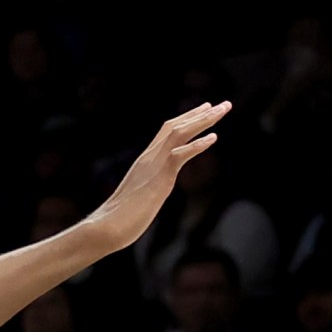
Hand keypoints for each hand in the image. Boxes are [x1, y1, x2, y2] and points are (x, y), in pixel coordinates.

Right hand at [84, 103, 230, 252]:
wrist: (108, 227)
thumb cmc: (119, 219)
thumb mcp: (139, 197)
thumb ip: (148, 189)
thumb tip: (151, 194)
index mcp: (146, 161)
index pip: (167, 132)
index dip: (187, 118)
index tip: (205, 109)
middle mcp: (150, 157)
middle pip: (176, 126)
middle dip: (201, 114)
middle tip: (224, 105)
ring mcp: (154, 165)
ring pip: (179, 133)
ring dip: (203, 121)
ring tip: (223, 110)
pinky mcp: (159, 178)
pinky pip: (179, 155)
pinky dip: (197, 145)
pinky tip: (213, 137)